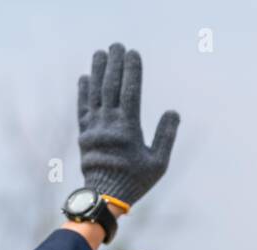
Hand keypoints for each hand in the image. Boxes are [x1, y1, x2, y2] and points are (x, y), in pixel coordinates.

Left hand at [77, 43, 179, 209]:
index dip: (132, 70)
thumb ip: (166, 136)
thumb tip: (173, 112)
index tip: (133, 53)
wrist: (105, 197)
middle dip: (114, 63)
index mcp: (128, 128)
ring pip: (95, 93)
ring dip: (97, 71)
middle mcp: (109, 123)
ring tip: (99, 54)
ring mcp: (94, 127)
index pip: (130, 91)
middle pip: (111, 86)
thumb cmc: (135, 181)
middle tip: (116, 45)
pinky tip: (85, 78)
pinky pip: (83, 108)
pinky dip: (84, 92)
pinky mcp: (84, 134)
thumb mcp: (158, 162)